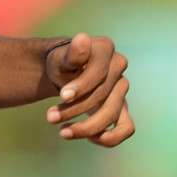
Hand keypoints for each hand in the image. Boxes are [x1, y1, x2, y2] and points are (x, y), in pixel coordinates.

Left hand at [43, 32, 132, 146]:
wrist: (63, 73)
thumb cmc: (61, 62)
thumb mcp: (60, 57)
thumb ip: (72, 53)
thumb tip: (82, 38)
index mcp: (105, 49)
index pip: (99, 72)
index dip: (82, 86)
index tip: (62, 96)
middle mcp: (118, 67)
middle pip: (102, 95)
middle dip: (74, 109)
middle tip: (49, 117)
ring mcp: (121, 88)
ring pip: (113, 114)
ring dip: (87, 127)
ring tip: (62, 132)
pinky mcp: (122, 108)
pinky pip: (126, 127)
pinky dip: (111, 137)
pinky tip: (90, 139)